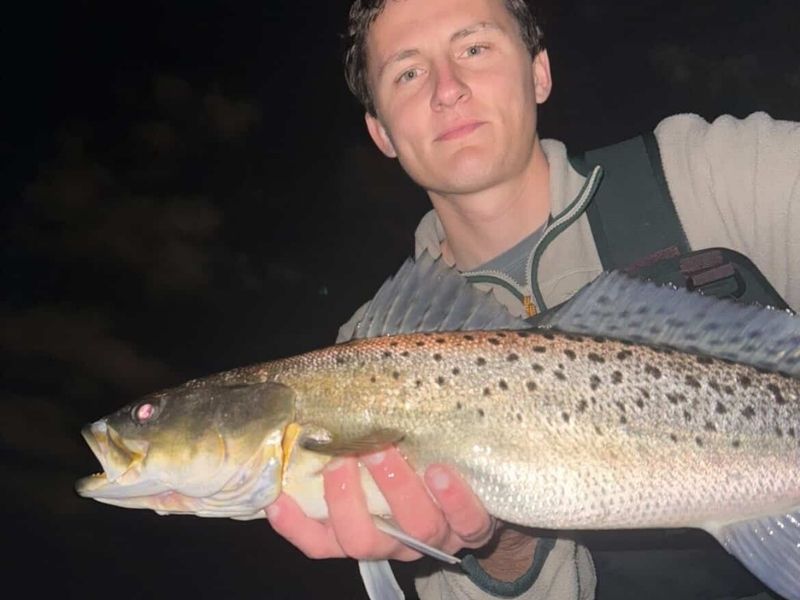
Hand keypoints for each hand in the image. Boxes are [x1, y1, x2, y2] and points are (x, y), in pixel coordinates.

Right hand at [266, 446, 494, 560]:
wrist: (472, 475)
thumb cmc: (407, 454)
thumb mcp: (369, 452)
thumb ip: (343, 440)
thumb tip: (304, 402)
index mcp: (364, 528)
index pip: (321, 541)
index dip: (296, 528)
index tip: (278, 500)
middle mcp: (396, 540)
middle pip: (362, 540)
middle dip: (347, 500)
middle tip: (342, 458)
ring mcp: (436, 535)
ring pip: (414, 529)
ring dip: (396, 488)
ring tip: (384, 449)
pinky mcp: (473, 526)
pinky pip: (467, 522)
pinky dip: (452, 498)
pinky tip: (439, 471)